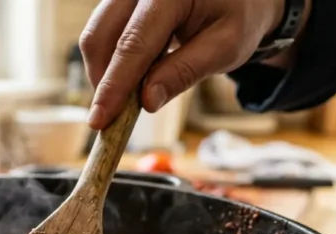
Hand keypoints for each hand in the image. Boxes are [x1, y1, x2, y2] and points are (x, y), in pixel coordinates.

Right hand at [80, 0, 287, 128]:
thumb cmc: (239, 15)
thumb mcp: (225, 48)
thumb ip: (185, 72)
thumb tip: (147, 101)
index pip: (133, 43)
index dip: (114, 84)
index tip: (100, 119)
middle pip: (101, 34)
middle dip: (103, 80)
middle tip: (115, 116)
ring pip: (96, 33)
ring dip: (105, 71)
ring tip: (132, 92)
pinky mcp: (122, 0)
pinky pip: (103, 30)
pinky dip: (111, 59)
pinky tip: (134, 73)